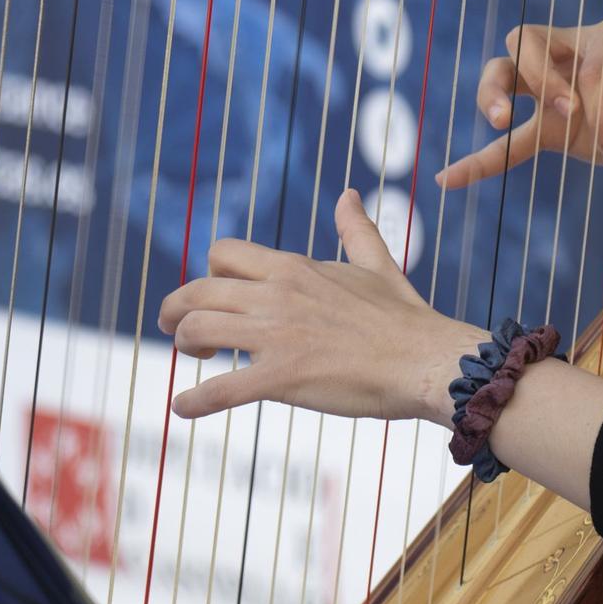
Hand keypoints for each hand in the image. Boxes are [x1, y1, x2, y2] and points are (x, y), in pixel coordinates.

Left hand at [157, 191, 490, 423]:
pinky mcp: (282, 378)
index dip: (208, 273)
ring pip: (198, 330)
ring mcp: (277, 336)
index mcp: (294, 267)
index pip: (223, 253)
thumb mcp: (376, 265)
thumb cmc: (405, 317)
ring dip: (184, 345)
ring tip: (191, 360)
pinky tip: (182, 408)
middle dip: (176, 310)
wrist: (426, 360)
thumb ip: (356, 230)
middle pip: (197, 291)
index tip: (213, 294)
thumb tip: (348, 195)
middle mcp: (277, 294)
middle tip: (176, 329)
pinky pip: (221, 389)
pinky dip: (194, 401)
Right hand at [434, 0, 602, 199]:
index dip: (599, 102)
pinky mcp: (554, 131)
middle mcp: (575, 55)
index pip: (586, 62)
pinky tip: (449, 179)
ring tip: (496, 120)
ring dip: (491, 93)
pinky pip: (509, 142)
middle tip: (569, 114)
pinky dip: (480, 161)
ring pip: (504, 75)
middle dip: (540, 77)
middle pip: (526, 42)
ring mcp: (559, 93)